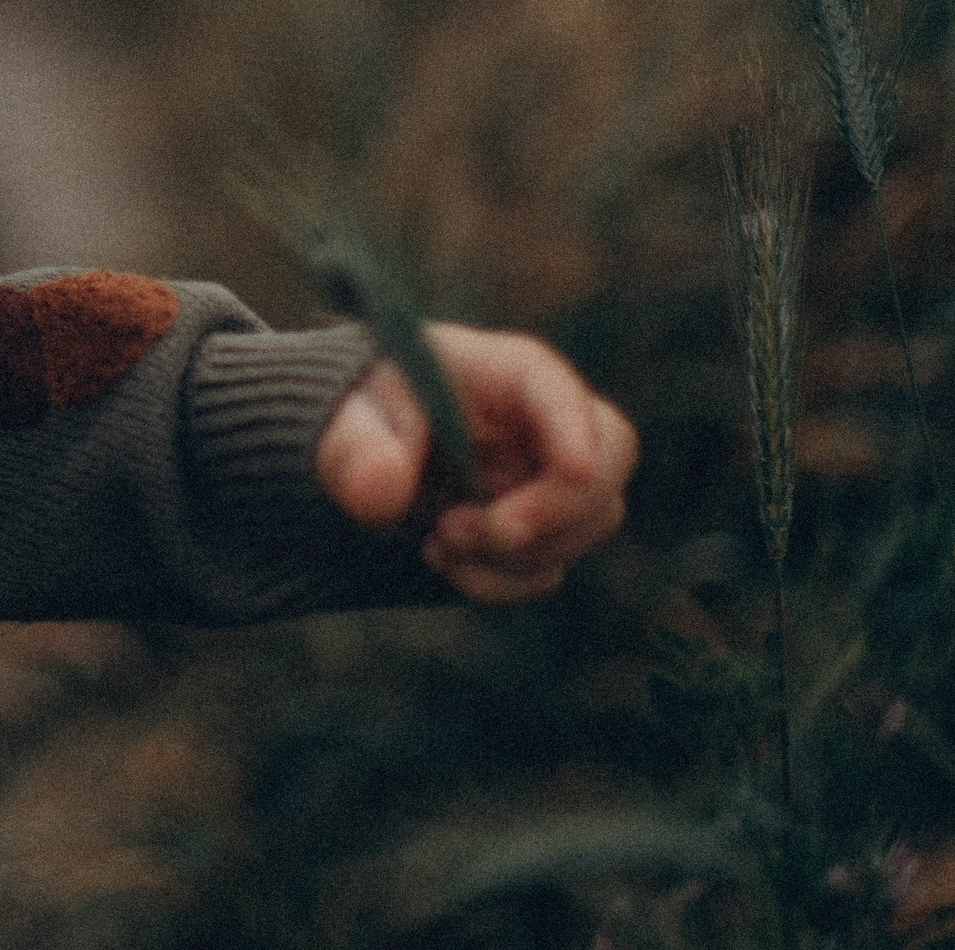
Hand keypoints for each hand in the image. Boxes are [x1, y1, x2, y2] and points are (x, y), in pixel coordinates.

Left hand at [314, 324, 636, 603]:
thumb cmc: (358, 415)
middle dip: (554, 510)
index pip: (554, 388)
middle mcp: (541, 423)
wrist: (355, 459)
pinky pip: (547, 570)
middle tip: (462, 530)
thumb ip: (357, 447)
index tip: (574, 472)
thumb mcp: (343, 418)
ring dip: (513, 553)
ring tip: (437, 539)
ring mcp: (548, 479)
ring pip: (588, 524)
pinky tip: (441, 557)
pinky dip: (496, 581)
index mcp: (500, 372)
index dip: (574, 427)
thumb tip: (383, 490)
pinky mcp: (538, 532)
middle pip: (611, 456)